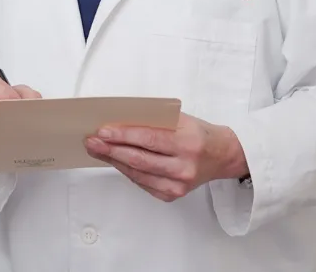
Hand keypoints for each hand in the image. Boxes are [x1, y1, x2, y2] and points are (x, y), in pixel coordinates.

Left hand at [84, 113, 247, 201]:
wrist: (223, 156)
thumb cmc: (198, 134)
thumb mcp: (180, 120)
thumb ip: (153, 120)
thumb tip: (119, 121)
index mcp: (187, 142)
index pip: (148, 139)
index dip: (122, 136)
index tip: (102, 131)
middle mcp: (184, 166)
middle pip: (139, 159)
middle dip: (111, 150)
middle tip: (92, 141)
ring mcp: (179, 184)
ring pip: (138, 173)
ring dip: (114, 161)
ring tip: (98, 150)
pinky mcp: (173, 194)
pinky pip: (143, 183)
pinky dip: (127, 171)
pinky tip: (116, 161)